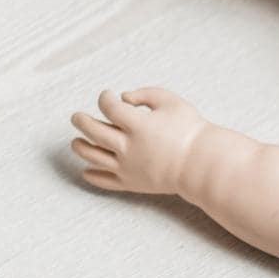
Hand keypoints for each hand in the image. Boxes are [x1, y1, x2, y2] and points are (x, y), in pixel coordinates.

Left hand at [70, 88, 207, 194]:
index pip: (108, 107)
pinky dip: (92, 176)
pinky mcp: (132, 183)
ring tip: (75, 142)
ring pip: (93, 156)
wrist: (203, 164)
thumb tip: (122, 98)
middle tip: (76, 117)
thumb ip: (144, 94)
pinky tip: (85, 171)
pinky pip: (106, 181)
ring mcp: (128, 167)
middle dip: (81, 121)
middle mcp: (128, 147)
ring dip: (80, 147)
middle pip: (93, 131)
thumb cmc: (189, 129)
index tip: (108, 96)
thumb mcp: (170, 101)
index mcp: (137, 125)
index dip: (104, 98)